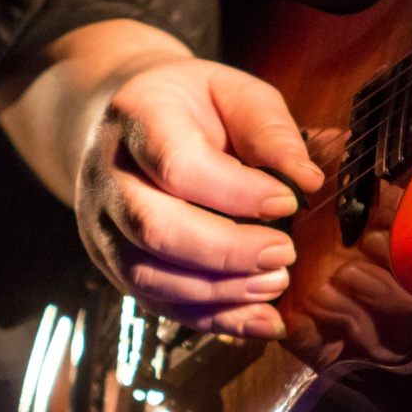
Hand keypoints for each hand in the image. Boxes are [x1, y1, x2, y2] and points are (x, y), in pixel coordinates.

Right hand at [78, 54, 323, 337]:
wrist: (126, 126)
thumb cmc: (192, 107)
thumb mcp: (233, 92)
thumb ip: (269, 130)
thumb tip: (306, 181)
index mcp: (138, 117)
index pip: (177, 165)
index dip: (236, 192)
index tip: (288, 202)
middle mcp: (109, 176)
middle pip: (155, 228)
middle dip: (226, 251)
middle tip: (284, 254)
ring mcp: (104, 227)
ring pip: (149, 276)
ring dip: (219, 291)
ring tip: (274, 283)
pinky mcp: (115, 265)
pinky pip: (158, 303)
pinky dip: (213, 319)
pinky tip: (260, 319)